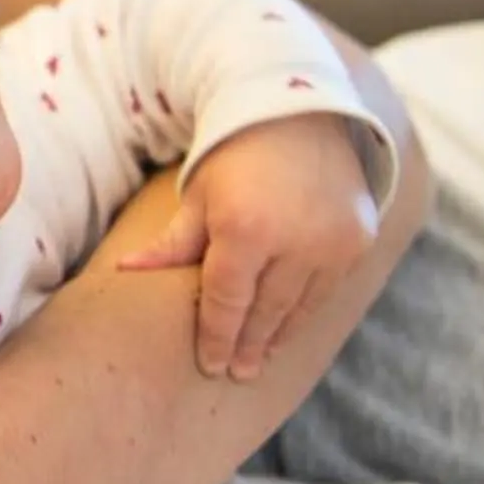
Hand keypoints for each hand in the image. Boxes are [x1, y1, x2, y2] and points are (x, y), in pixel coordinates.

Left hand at [117, 112, 378, 378]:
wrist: (298, 109)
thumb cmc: (234, 152)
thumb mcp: (198, 194)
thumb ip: (172, 242)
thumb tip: (125, 271)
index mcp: (245, 230)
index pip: (227, 301)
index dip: (218, 337)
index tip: (211, 366)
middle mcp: (295, 241)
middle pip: (265, 310)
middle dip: (248, 345)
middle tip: (236, 374)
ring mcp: (332, 242)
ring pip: (300, 306)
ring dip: (279, 335)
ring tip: (261, 359)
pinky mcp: (358, 238)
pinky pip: (328, 288)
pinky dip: (306, 308)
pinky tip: (290, 324)